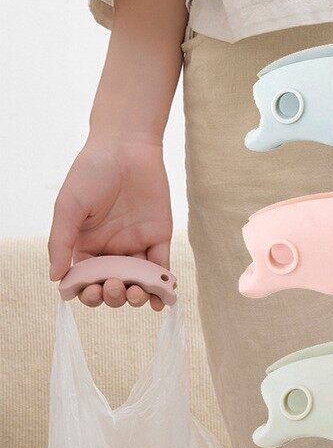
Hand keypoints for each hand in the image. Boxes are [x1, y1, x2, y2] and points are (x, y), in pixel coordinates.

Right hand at [48, 134, 171, 310]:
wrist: (126, 148)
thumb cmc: (91, 173)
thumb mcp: (69, 207)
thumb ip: (61, 242)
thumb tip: (56, 278)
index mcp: (86, 245)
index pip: (86, 279)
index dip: (88, 293)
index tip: (91, 292)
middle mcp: (111, 250)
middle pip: (113, 285)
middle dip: (113, 295)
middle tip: (115, 286)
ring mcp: (136, 245)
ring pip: (138, 281)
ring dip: (137, 296)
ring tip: (136, 294)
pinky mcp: (159, 237)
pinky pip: (162, 267)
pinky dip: (162, 285)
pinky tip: (160, 299)